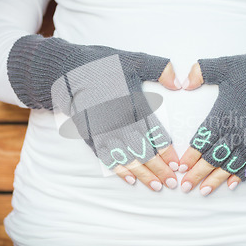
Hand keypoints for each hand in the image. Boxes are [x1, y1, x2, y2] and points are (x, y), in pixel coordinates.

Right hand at [7, 35, 182, 191]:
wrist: (65, 68)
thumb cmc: (102, 63)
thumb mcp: (133, 59)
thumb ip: (159, 68)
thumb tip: (180, 83)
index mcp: (131, 101)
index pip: (153, 131)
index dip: (166, 150)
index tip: (177, 163)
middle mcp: (117, 118)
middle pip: (141, 148)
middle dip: (158, 168)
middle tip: (171, 183)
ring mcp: (102, 127)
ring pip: (125, 155)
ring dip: (141, 172)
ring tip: (155, 186)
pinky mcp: (88, 132)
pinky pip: (104, 155)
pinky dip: (117, 168)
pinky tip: (129, 179)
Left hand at [178, 50, 245, 195]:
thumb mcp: (227, 66)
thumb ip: (203, 71)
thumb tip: (184, 82)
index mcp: (222, 115)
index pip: (201, 141)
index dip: (190, 156)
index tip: (179, 168)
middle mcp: (235, 132)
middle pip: (212, 157)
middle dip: (197, 174)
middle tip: (185, 187)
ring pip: (229, 165)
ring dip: (216, 179)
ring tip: (204, 191)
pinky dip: (241, 176)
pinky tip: (232, 185)